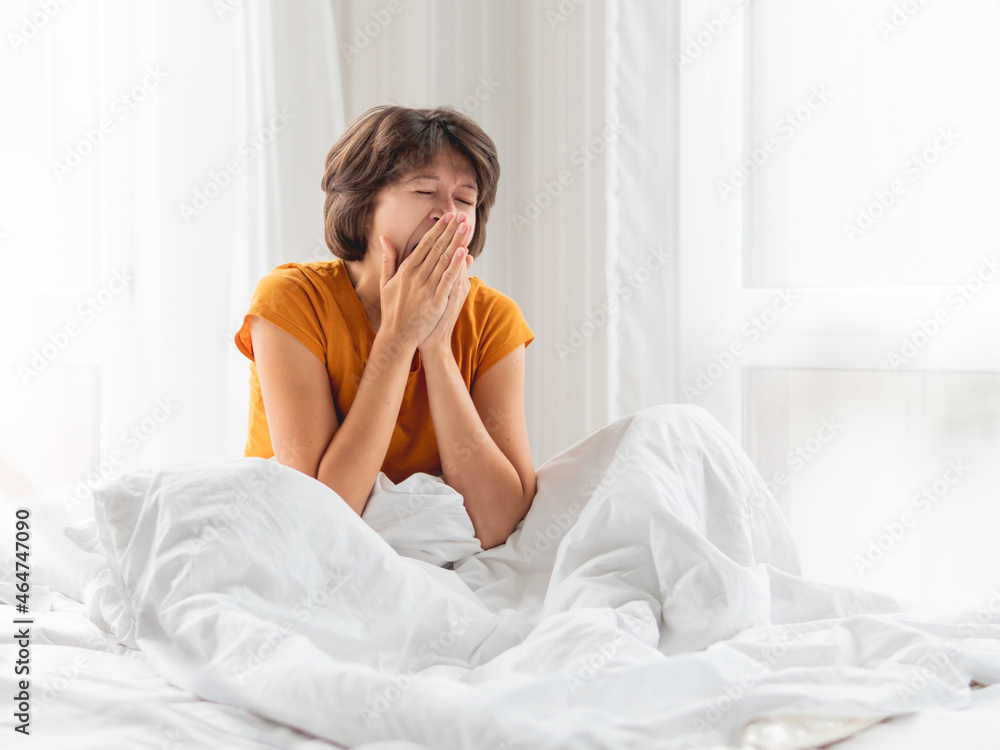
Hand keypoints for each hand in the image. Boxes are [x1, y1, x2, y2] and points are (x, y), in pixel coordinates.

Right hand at [377, 213, 470, 349]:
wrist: (397, 336)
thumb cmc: (392, 310)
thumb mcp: (386, 282)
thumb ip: (388, 259)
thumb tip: (384, 238)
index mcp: (406, 270)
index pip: (425, 244)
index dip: (438, 230)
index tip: (449, 217)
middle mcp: (416, 276)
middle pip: (437, 248)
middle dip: (450, 231)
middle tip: (462, 216)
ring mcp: (426, 288)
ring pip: (444, 260)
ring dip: (456, 242)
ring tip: (466, 227)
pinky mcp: (435, 301)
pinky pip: (447, 280)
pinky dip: (455, 266)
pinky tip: (463, 252)